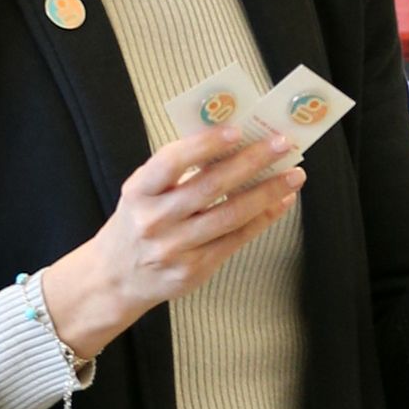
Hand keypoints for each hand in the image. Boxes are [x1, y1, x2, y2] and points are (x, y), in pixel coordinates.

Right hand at [41, 131, 306, 360]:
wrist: (115, 278)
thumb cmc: (136, 222)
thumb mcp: (143, 191)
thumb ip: (177, 170)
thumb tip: (232, 143)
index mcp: (138, 191)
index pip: (171, 161)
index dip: (205, 144)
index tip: (238, 130)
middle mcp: (154, 221)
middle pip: (210, 187)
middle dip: (250, 163)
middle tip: (281, 144)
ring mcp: (175, 249)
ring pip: (230, 216)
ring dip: (267, 192)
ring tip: (293, 175)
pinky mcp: (193, 271)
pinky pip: (235, 240)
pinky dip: (262, 219)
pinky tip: (279, 203)